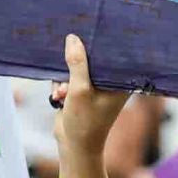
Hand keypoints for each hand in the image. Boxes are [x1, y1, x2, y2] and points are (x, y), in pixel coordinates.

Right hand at [52, 35, 131, 172]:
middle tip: (66, 69)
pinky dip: (61, 85)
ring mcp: (95, 87)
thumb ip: (76, 63)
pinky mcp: (82, 92)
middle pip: (92, 59)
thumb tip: (72, 38)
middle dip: (75, 63)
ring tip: (62, 93)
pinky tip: (58, 97)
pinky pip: (69, 78)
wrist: (74, 147)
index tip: (87, 31)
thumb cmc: (84, 122)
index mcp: (120, 81)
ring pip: (76, 68)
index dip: (99, 44)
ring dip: (64, 79)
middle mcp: (110, 82)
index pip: (112, 54)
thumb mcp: (79, 89)